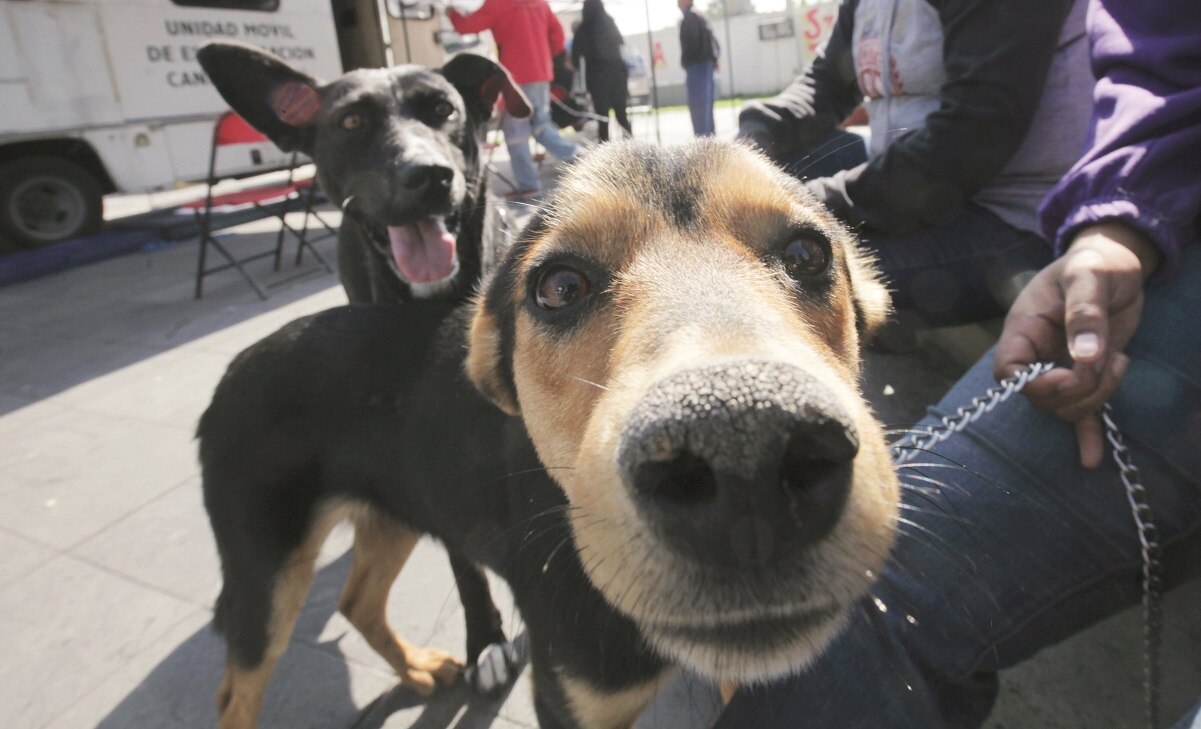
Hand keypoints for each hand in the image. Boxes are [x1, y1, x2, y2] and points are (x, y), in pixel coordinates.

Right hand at [993, 221, 1159, 466]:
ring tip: (1120, 362)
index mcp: (1025, 329)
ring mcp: (1061, 367)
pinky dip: (1087, 436)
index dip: (1034, 384)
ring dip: (1099, 396)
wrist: (1115, 262)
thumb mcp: (1088, 276)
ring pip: (1067, 407)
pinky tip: (1092, 459)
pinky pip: (1082, 413)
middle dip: (1080, 389)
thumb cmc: (1095, 262)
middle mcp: (1037, 353)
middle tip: (1107, 361)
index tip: (1069, 376)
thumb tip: (1085, 356)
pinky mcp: (1085, 375)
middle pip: (1042, 397)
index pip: (1008, 372)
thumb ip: (1085, 314)